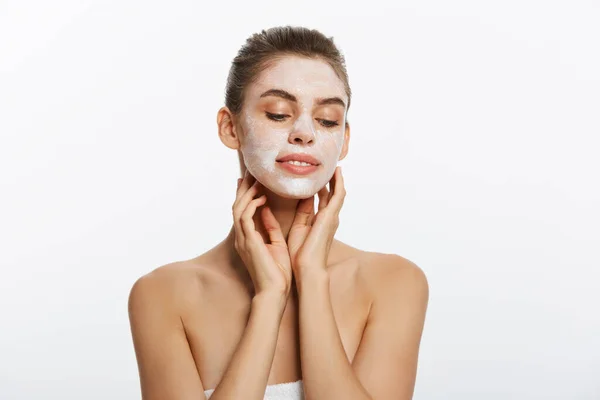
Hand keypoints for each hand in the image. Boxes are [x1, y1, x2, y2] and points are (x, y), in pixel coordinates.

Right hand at [233, 171, 292, 297]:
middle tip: (251, 173)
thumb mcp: (276, 243)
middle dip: (243, 189)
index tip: (252, 180)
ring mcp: (243, 239)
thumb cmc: (278, 272)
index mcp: (248, 238)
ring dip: (247, 193)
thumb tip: (266, 209)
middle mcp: (242, 237)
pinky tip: (260, 198)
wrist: (276, 291)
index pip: (243, 211)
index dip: (246, 194)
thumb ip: (270, 226)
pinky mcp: (248, 242)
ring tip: (256, 181)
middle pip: (237, 206)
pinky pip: (244, 218)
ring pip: (238, 209)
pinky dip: (251, 205)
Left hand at [287, 167, 345, 277]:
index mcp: (320, 221)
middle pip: (332, 193)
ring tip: (333, 164)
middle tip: (327, 164)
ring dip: (336, 178)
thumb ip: (301, 211)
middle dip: (330, 180)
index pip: (322, 198)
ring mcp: (332, 216)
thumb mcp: (298, 227)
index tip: (315, 173)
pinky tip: (336, 172)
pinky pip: (338, 195)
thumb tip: (300, 196)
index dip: (320, 186)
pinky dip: (338, 183)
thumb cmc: (301, 254)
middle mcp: (329, 217)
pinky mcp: (332, 216)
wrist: (307, 267)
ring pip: (337, 192)